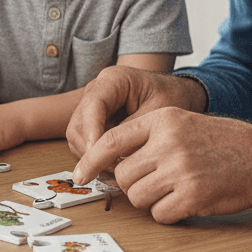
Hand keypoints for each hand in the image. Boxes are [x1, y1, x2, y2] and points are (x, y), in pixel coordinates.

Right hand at [69, 66, 206, 174]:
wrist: (174, 93)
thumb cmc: (170, 97)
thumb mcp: (159, 112)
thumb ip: (136, 132)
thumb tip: (118, 158)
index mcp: (113, 80)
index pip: (93, 105)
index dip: (93, 131)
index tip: (99, 155)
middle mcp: (96, 92)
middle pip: (78, 124)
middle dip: (92, 150)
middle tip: (114, 170)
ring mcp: (92, 108)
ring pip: (77, 137)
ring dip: (92, 157)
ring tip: (117, 172)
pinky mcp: (93, 123)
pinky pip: (84, 144)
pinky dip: (96, 158)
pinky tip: (115, 168)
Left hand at [74, 106, 251, 222]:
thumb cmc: (221, 142)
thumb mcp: (181, 122)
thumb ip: (147, 136)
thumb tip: (109, 161)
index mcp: (162, 120)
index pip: (112, 141)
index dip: (91, 160)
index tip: (80, 175)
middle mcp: (168, 143)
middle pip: (123, 175)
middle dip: (133, 185)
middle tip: (154, 182)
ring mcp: (180, 170)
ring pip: (138, 197)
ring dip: (150, 200)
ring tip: (172, 190)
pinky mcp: (193, 196)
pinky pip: (160, 214)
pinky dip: (168, 213)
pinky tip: (185, 201)